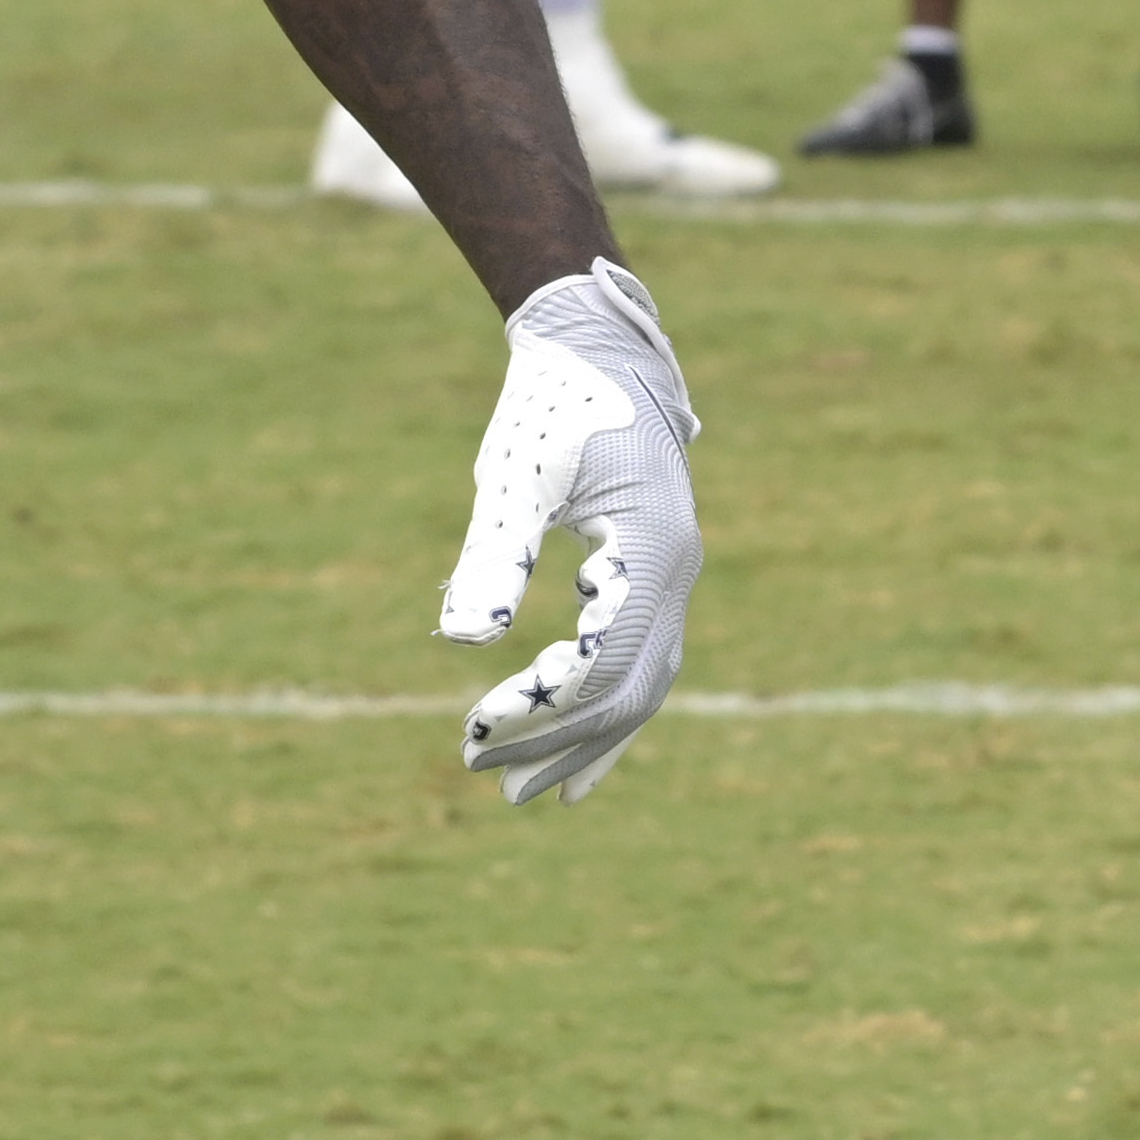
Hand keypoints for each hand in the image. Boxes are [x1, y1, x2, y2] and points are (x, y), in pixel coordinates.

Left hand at [441, 257, 700, 803]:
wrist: (598, 349)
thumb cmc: (552, 404)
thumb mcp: (514, 475)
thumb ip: (494, 554)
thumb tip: (462, 640)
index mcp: (652, 551)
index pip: (600, 665)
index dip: (537, 709)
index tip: (470, 729)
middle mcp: (677, 573)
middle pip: (629, 692)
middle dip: (559, 743)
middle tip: (486, 781)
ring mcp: (673, 576)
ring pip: (643, 685)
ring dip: (584, 740)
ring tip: (524, 789)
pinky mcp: (655, 573)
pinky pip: (642, 660)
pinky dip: (609, 708)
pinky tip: (570, 737)